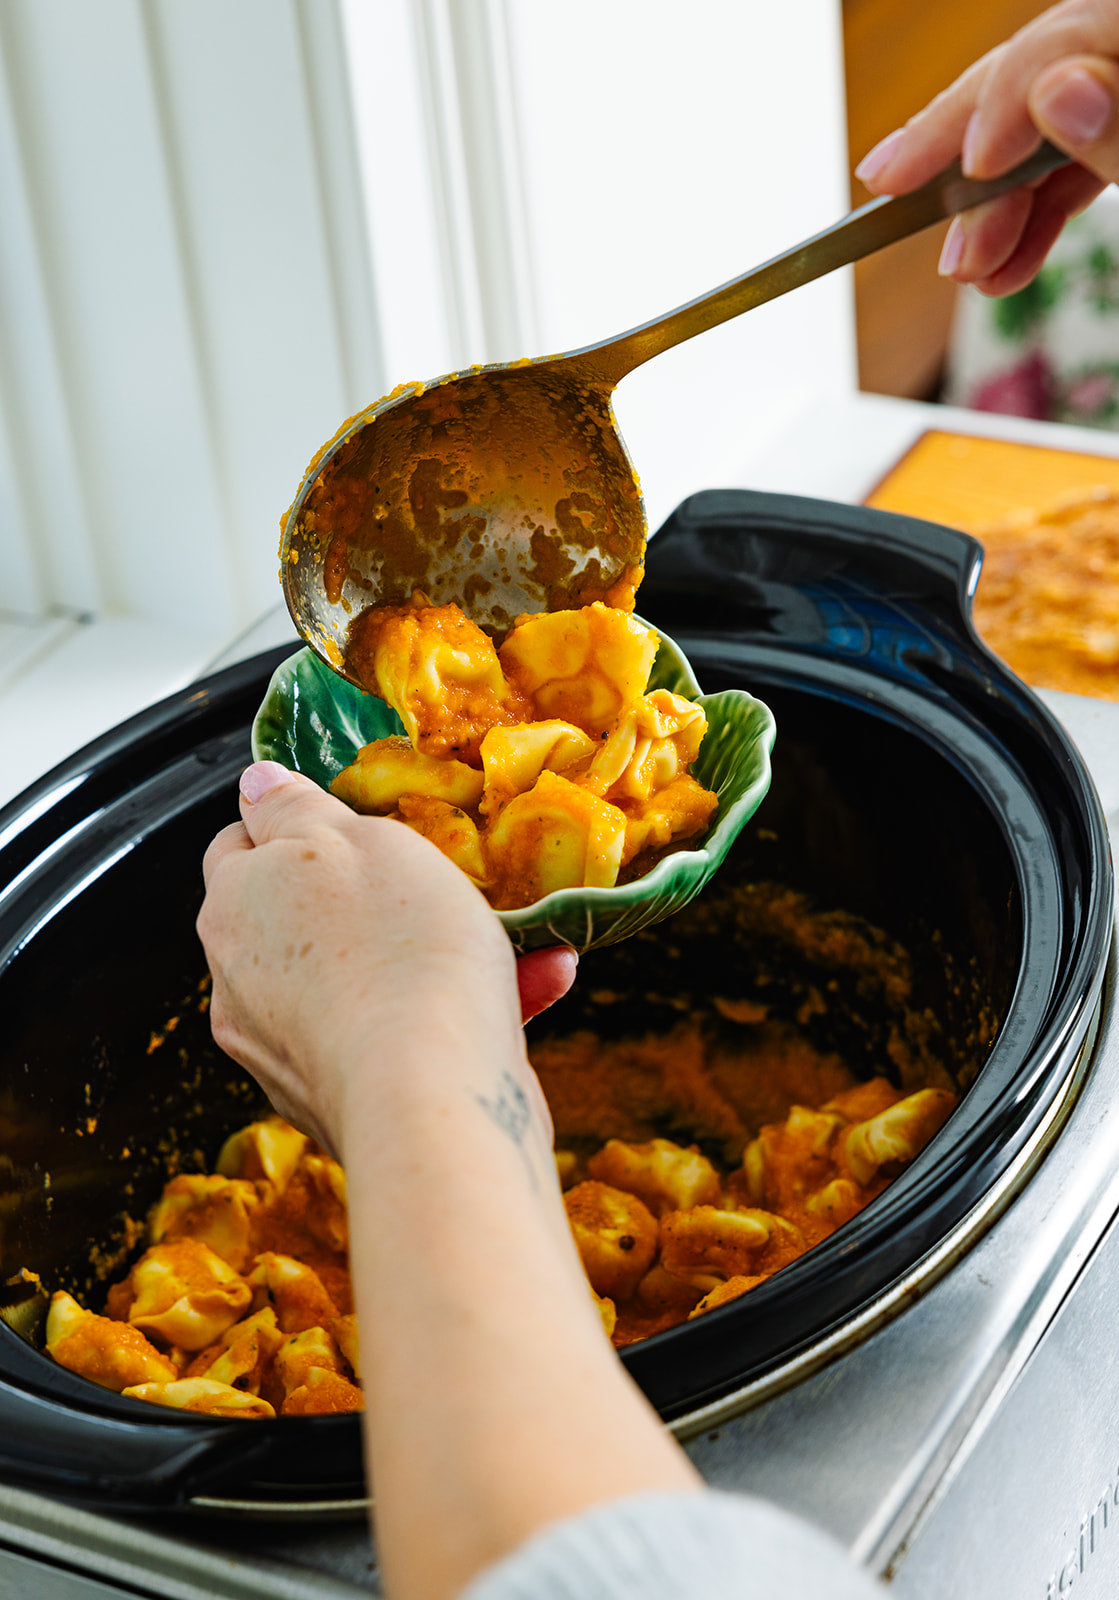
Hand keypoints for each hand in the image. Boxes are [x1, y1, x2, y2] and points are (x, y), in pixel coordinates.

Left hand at [198, 762, 575, 1150]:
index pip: (242, 846)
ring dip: (433, 956)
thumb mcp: (355, 838)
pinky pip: (392, 1035)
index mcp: (234, 906)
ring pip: (362, 978)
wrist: (430, 1098)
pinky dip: (447, 1012)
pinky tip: (527, 989)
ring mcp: (282, 1049)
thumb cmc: (398, 952)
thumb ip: (296, 808)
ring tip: (516, 944)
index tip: (357, 831)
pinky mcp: (336, 1099)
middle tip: (442, 885)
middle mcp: (239, 981)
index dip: (300, 829)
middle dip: (377, 899)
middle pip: (304, 917)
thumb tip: (255, 783)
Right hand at [855, 0, 1118, 294]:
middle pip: (1027, 84)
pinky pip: (1071, 161)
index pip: (1056, 44)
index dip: (999, 107)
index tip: (968, 170)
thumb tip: (1057, 91)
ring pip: (1039, 130)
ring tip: (971, 270)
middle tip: (947, 247)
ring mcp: (1116, 96)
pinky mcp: (1117, 131)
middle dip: (973, 172)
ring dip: (995, 209)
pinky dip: (1035, 213)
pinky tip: (1005, 263)